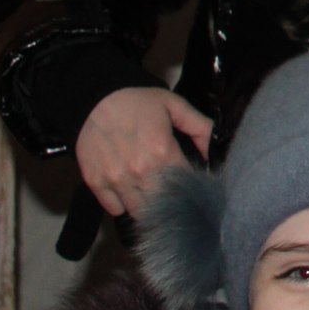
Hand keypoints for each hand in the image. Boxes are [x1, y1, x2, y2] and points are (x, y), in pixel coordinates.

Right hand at [74, 86, 209, 217]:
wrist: (94, 99)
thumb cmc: (137, 101)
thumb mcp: (175, 106)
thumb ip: (200, 128)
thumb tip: (214, 152)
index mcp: (162, 152)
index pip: (186, 185)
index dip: (191, 186)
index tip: (192, 183)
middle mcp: (139, 172)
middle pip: (162, 204)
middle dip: (171, 201)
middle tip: (172, 192)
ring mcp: (116, 180)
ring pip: (138, 211)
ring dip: (147, 205)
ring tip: (151, 192)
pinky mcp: (95, 183)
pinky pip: (114, 209)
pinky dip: (123, 204)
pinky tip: (129, 190)